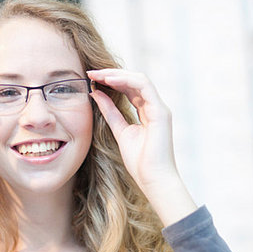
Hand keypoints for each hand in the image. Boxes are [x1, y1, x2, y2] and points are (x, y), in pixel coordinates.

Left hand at [87, 69, 177, 188]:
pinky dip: (126, 80)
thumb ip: (110, 112)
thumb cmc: (140, 162)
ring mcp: (160, 108)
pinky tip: (109, 80)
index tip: (91, 79)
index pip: (130, 88)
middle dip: (112, 74)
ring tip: (98, 74)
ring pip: (140, 79)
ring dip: (117, 74)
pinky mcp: (161, 112)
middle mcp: (155, 107)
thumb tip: (95, 93)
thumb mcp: (119, 131)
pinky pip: (144, 87)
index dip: (111, 81)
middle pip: (134, 81)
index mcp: (147, 112)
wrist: (152, 179)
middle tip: (91, 72)